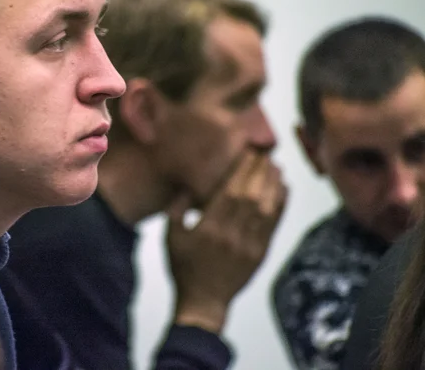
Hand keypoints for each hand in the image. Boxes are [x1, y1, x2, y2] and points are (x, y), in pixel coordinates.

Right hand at [166, 150, 287, 332]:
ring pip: (266, 209)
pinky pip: (274, 225)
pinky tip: (284, 190)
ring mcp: (249, 245)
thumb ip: (177, 208)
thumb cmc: (184, 267)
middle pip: (251, 197)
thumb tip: (189, 184)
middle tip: (265, 152)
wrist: (203, 302)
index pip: (229, 192)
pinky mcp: (261, 254)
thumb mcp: (171, 236)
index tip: (248, 152)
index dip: (241, 170)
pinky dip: (281, 205)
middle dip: (260, 172)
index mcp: (208, 229)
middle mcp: (231, 235)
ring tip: (276, 166)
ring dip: (273, 185)